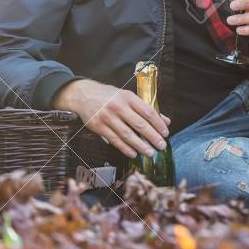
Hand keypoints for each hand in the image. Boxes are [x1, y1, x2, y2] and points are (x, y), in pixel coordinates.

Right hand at [52, 78, 169, 158]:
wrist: (83, 94)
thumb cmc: (109, 96)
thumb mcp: (127, 97)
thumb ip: (146, 108)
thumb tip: (165, 120)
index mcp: (128, 97)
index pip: (147, 111)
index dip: (158, 124)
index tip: (165, 133)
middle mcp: (118, 107)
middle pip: (139, 124)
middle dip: (152, 137)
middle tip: (161, 146)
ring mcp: (107, 117)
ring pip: (127, 134)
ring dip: (140, 145)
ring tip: (150, 152)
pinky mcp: (98, 127)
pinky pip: (114, 140)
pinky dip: (125, 148)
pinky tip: (133, 153)